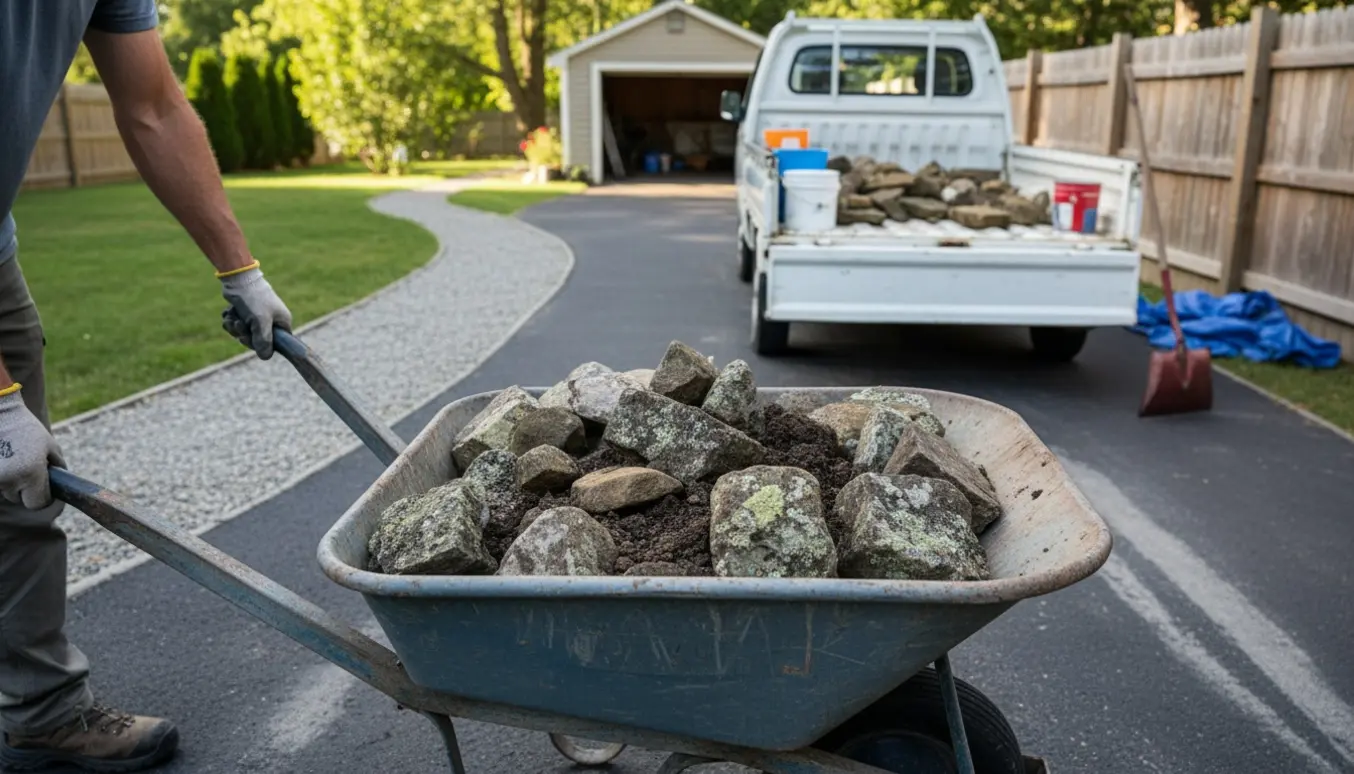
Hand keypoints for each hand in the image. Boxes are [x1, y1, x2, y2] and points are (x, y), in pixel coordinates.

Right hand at [0, 389, 64, 509]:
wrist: (0, 415)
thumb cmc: (28, 429)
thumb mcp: (51, 446)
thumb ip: (58, 467)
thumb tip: (62, 484)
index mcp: (32, 474)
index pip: (38, 504)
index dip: (44, 498)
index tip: (45, 491)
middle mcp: (11, 480)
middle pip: (21, 500)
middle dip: (27, 490)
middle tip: (29, 472)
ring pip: (8, 492)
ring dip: (13, 484)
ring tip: (16, 462)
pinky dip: (3, 477)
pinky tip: (5, 461)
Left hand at [220, 264, 292, 359]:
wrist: (238, 278)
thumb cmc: (253, 299)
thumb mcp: (260, 322)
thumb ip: (264, 341)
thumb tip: (265, 357)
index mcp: (282, 321)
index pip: (276, 344)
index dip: (262, 345)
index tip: (251, 338)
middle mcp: (272, 320)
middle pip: (258, 340)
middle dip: (244, 335)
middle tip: (239, 325)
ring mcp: (258, 316)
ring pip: (244, 333)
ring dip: (234, 328)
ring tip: (232, 317)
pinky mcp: (245, 312)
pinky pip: (236, 325)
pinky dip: (231, 320)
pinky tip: (230, 312)